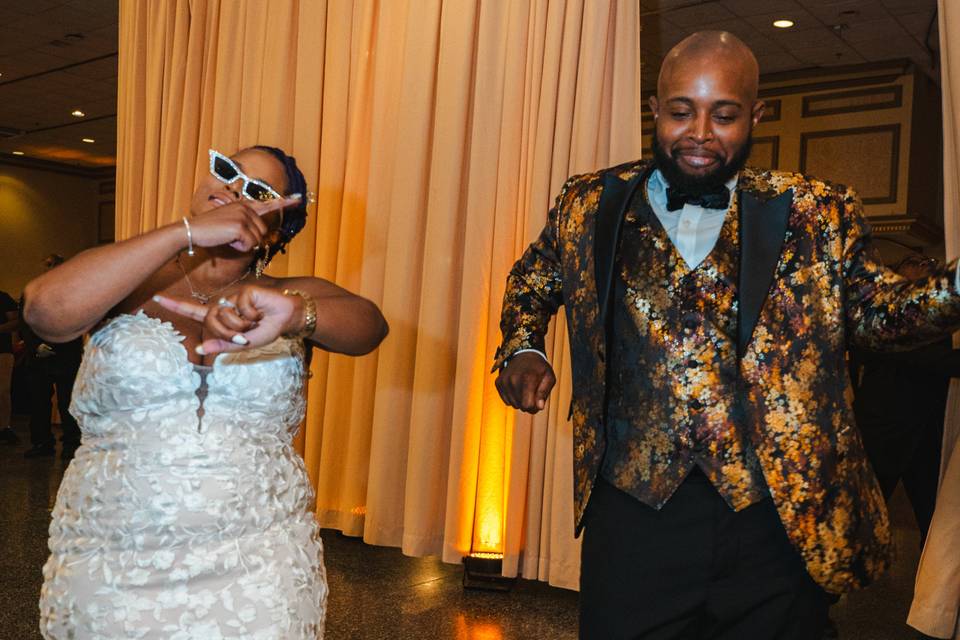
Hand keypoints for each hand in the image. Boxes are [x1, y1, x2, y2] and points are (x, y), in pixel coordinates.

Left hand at [154, 285, 305, 354]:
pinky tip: (261, 313)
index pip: (194, 312)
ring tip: (254, 323)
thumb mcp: (244, 344)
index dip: (176, 306)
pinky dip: (252, 316)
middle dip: (228, 333)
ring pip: (224, 315)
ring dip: (240, 326)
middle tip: (244, 336)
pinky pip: (239, 307)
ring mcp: (233, 298)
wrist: (288, 318)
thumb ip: (222, 346)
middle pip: (211, 320)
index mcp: (222, 318)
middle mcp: (224, 306)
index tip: (158, 298)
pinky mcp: (244, 292)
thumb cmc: (267, 330)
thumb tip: (198, 349)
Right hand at [184, 195, 301, 251]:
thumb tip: (261, 238)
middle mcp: (246, 208)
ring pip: (258, 240)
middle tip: (231, 237)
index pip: (268, 204)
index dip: (285, 203)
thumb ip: (246, 226)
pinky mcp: (240, 226)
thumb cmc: (210, 231)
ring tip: (227, 238)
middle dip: (250, 240)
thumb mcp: (230, 225)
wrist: (191, 231)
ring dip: (244, 245)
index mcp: (244, 206)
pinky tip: (226, 241)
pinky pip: (249, 245)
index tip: (299, 199)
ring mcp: (243, 215)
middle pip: (263, 232)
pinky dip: (239, 248)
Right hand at [495, 352, 555, 413]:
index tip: (538, 400)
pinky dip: (512, 397)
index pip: (527, 406)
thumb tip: (539, 407)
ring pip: (512, 404)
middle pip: (520, 406)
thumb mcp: (549, 377)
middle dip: (527, 404)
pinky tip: (517, 388)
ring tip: (525, 389)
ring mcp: (504, 381)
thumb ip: (544, 393)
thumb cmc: (539, 368)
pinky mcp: (498, 382)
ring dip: (520, 401)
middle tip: (532, 393)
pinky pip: (506, 400)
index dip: (534, 407)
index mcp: (527, 379)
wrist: (524, 354)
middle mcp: (513, 380)